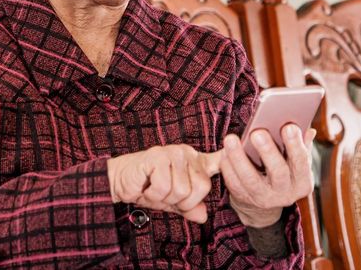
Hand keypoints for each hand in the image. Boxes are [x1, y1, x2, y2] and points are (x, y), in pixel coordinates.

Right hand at [107, 145, 222, 223]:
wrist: (120, 181)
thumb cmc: (148, 188)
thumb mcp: (173, 202)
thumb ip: (189, 208)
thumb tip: (203, 216)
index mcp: (195, 162)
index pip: (218, 159)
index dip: (230, 157)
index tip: (240, 145)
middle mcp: (187, 154)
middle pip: (201, 188)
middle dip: (182, 202)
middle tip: (165, 196)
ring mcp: (173, 153)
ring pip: (182, 190)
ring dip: (164, 198)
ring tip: (153, 189)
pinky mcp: (157, 156)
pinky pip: (165, 187)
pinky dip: (153, 194)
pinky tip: (146, 185)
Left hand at [219, 124, 315, 227]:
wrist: (264, 204)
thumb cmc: (282, 172)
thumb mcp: (295, 163)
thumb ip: (300, 145)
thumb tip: (308, 129)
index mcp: (302, 182)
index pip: (302, 162)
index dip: (295, 145)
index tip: (288, 126)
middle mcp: (285, 193)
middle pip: (278, 172)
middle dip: (268, 151)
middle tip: (257, 132)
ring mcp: (264, 199)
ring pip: (250, 179)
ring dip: (239, 158)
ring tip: (231, 139)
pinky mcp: (244, 199)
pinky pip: (234, 184)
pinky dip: (227, 168)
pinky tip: (223, 152)